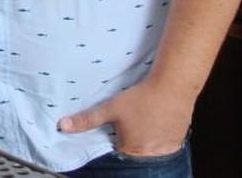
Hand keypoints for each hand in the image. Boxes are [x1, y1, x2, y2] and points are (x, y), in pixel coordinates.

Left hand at [57, 78, 192, 156]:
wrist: (173, 87)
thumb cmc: (142, 98)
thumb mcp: (111, 108)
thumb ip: (88, 119)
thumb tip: (64, 126)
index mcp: (131, 150)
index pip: (117, 154)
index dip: (114, 142)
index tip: (115, 133)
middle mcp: (150, 154)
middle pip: (134, 152)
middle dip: (129, 140)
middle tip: (131, 125)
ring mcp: (167, 149)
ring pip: (150, 148)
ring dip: (145, 138)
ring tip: (142, 122)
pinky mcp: (178, 140)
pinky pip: (165, 143)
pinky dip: (158, 135)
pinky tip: (155, 121)